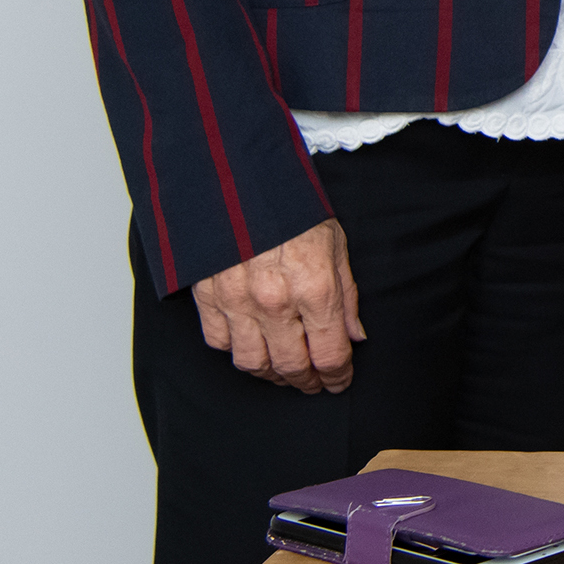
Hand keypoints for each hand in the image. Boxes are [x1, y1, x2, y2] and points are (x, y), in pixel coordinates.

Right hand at [190, 218, 364, 392]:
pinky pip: (219, 342)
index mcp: (315, 288)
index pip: (330, 354)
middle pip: (292, 366)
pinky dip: (236, 350)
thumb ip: (346, 294)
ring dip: (272, 374)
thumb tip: (355, 334)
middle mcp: (275, 302)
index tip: (340, 381)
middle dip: (307, 382)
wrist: (240, 179)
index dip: (338, 376)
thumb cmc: (292, 208)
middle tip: (314, 383)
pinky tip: (252, 344)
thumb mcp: (335, 244)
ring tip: (284, 370)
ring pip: (253, 363)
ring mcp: (238, 302)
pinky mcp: (208, 297)